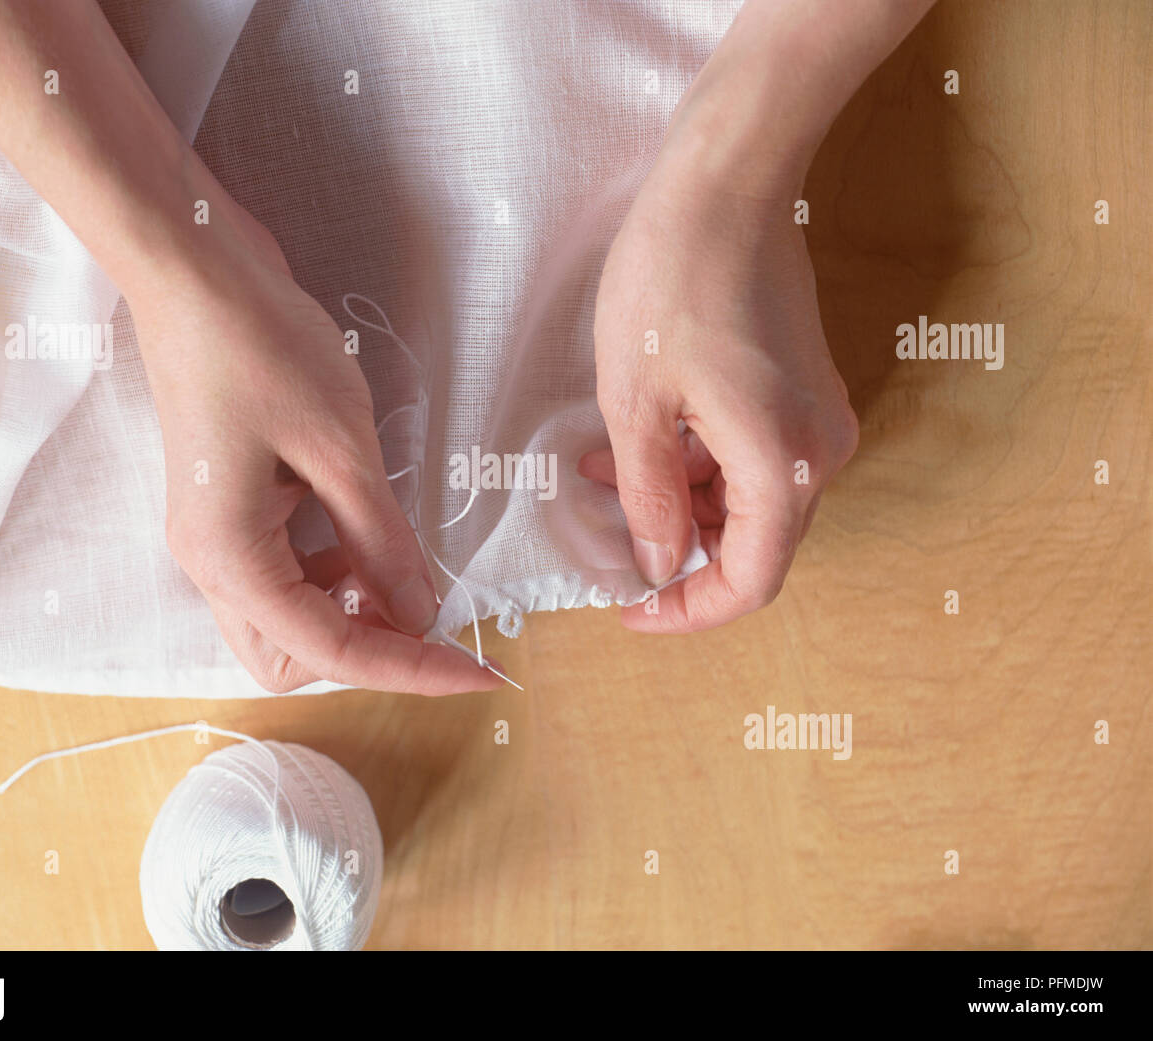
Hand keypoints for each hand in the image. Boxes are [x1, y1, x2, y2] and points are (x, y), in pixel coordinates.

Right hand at [131, 209, 500, 693]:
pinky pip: (281, 575)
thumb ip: (381, 541)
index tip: (483, 673)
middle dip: (366, 647)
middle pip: (293, 658)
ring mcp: (211, 537)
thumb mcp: (340, 448)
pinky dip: (330, 573)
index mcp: (230, 559)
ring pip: (286, 621)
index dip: (415, 669)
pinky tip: (364, 532)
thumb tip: (421, 612)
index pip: (333, 653)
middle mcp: (209, 564)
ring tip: (401, 563)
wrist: (194, 272)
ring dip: (348, 610)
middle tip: (430, 606)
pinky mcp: (225, 509)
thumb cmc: (261, 347)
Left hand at [580, 144, 858, 632]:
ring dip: (676, 501)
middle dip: (674, 548)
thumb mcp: (636, 401)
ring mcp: (818, 419)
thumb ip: (649, 496)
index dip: (688, 610)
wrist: (728, 184)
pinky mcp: (804, 391)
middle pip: (752, 544)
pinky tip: (638, 441)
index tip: (630, 609)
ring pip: (747, 501)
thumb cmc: (673, 282)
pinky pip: (754, 458)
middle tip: (603, 533)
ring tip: (603, 474)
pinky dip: (697, 465)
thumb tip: (658, 562)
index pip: (749, 581)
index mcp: (784, 465)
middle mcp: (819, 452)